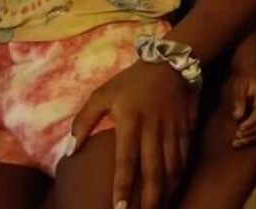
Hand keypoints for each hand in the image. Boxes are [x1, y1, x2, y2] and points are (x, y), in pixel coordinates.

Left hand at [69, 60, 197, 208]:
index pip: (126, 161)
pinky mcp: (185, 127)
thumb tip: (70, 151)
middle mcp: (153, 129)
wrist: (170, 62)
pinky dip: (180, 173)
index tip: (119, 208)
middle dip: (150, 197)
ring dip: (166, 189)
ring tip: (159, 207)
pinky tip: (174, 186)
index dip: (123, 186)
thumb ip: (83, 121)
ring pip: (172, 165)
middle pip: (154, 169)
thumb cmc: (131, 81)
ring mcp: (172, 129)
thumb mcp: (101, 94)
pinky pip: (184, 155)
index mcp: (131, 122)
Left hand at [226, 68, 255, 147]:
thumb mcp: (239, 85)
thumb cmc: (245, 76)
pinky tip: (243, 140)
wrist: (254, 68)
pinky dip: (255, 135)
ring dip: (253, 137)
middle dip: (252, 133)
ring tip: (237, 143)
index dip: (251, 123)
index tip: (239, 130)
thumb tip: (237, 117)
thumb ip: (239, 100)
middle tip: (237, 138)